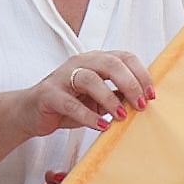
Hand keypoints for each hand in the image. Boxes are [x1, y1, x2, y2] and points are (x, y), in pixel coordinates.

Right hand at [32, 49, 155, 136]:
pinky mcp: (49, 93)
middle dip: (130, 84)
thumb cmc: (69, 105)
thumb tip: (143, 101)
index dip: (141, 74)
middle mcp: (80, 63)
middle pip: (110, 63)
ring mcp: (62, 76)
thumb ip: (117, 96)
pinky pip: (70, 103)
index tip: (151, 95)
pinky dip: (88, 116)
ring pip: (90, 79)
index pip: (124, 57)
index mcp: (96, 60)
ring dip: (109, 98)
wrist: (31, 112)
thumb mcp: (98, 101)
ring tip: (120, 116)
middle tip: (141, 105)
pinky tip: (101, 126)